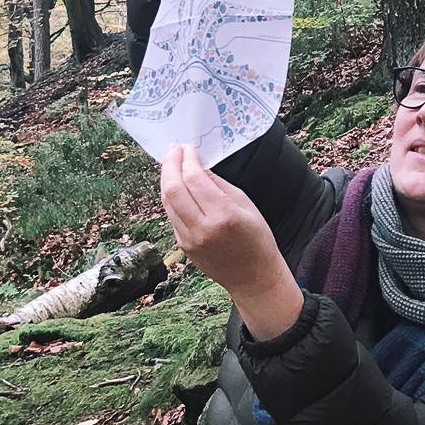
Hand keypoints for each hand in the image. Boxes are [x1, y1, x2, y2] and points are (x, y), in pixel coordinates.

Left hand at [161, 144, 303, 338]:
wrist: (253, 277)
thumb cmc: (257, 239)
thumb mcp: (245, 204)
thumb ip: (218, 184)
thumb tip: (198, 166)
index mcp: (223, 215)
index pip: (194, 179)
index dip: (187, 159)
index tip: (188, 147)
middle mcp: (202, 228)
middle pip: (173, 189)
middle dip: (170, 164)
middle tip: (174, 150)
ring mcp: (189, 240)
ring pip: (167, 202)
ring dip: (167, 179)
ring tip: (172, 164)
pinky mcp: (183, 246)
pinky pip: (172, 215)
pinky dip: (172, 197)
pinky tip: (178, 186)